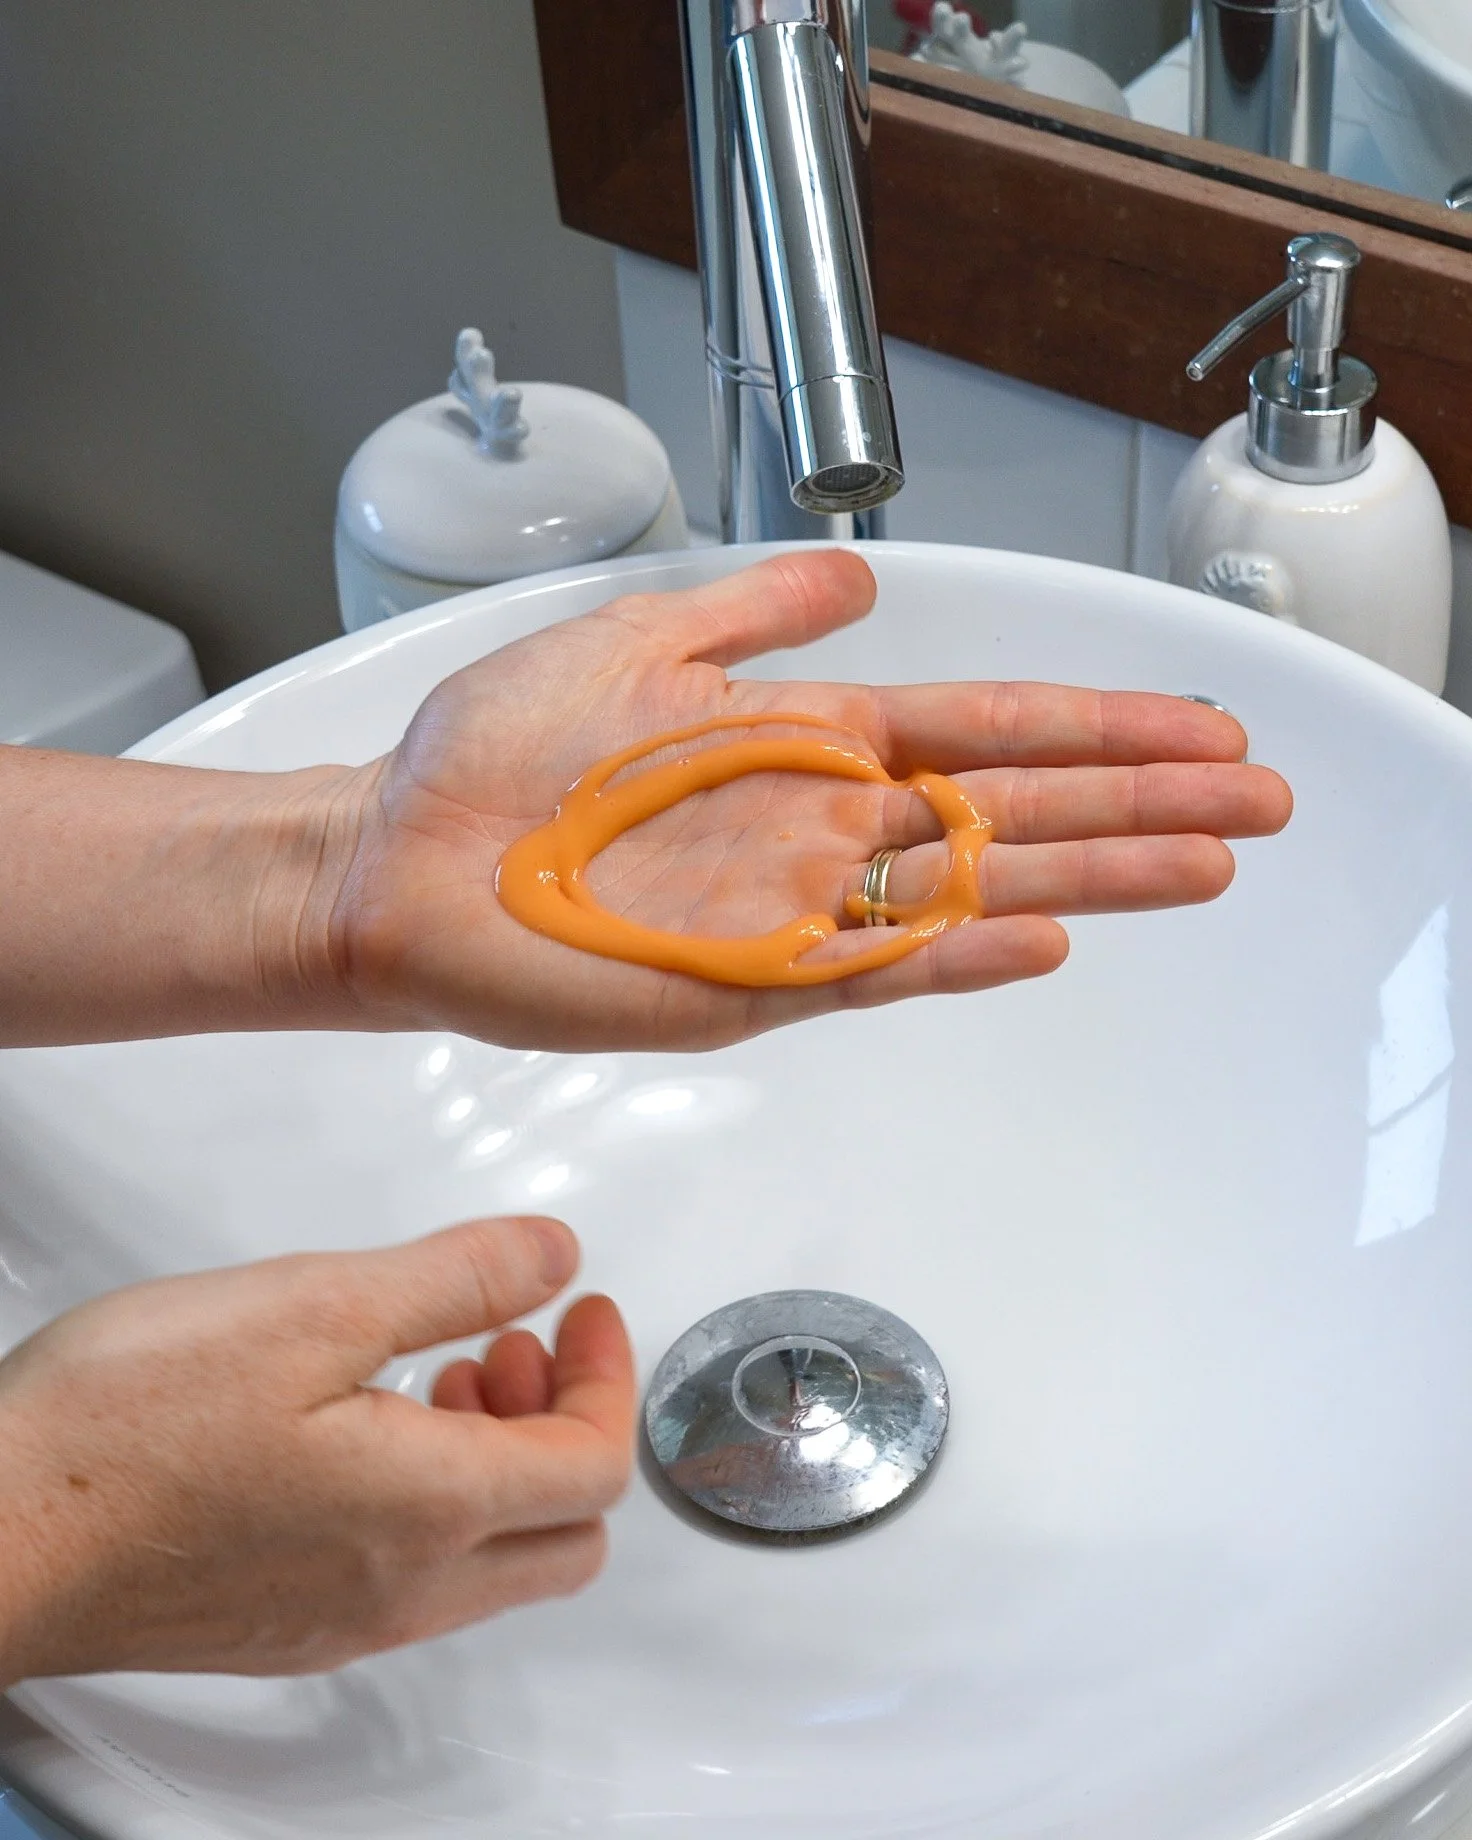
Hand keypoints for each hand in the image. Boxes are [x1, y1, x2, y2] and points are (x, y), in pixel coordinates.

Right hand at [0, 1219, 632, 1682]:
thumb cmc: (126, 1429)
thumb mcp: (316, 1304)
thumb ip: (457, 1279)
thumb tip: (554, 1259)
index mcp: (432, 1508)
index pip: (596, 1463)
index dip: (608, 1373)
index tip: (581, 1308)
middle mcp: (404, 1589)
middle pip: (568, 1534)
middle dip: (566, 1425)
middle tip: (514, 1344)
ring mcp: (343, 1622)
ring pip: (493, 1563)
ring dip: (501, 1461)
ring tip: (438, 1372)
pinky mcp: (284, 1630)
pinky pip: (414, 1583)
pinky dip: (434, 1503)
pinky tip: (363, 1428)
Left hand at [327, 550, 1291, 1048]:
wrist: (398, 857)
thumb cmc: (500, 754)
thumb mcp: (640, 639)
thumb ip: (758, 611)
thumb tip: (861, 576)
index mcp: (806, 741)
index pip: (983, 730)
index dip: (1095, 728)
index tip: (1196, 722)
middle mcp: (820, 827)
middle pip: (1009, 812)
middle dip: (1138, 802)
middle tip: (1257, 799)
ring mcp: (791, 910)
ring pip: (968, 890)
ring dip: (1090, 877)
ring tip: (1207, 862)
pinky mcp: (740, 985)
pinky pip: (868, 970)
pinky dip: (954, 957)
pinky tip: (1044, 941)